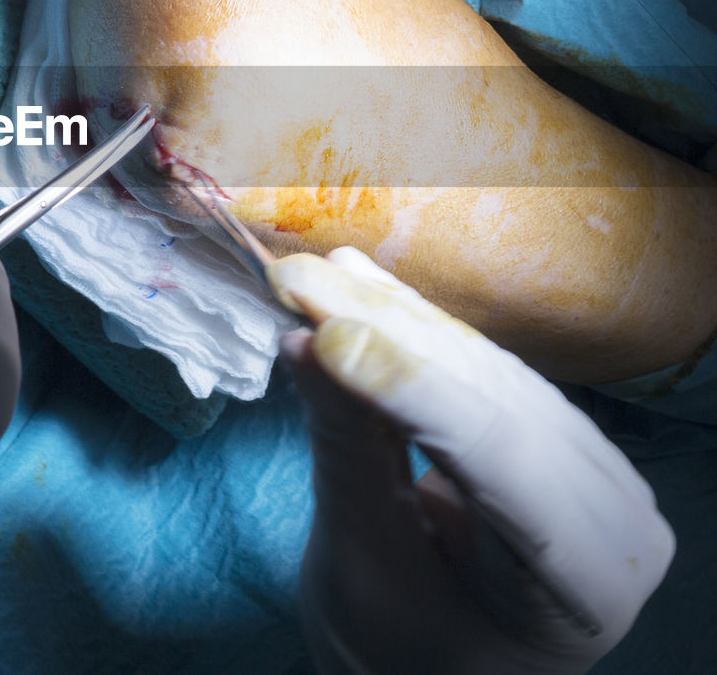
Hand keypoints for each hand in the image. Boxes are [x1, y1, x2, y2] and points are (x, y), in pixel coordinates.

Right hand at [270, 247, 673, 674]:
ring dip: (389, 314)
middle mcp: (615, 509)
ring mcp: (591, 462)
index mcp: (589, 583)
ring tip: (312, 274)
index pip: (502, 462)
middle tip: (293, 282)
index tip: (325, 338)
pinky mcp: (554, 428)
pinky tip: (357, 280)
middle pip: (491, 396)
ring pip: (481, 366)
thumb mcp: (364, 566)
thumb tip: (306, 343)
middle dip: (383, 331)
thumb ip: (347, 454)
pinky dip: (410, 325)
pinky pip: (478, 364)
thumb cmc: (402, 645)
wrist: (437, 662)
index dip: (411, 389)